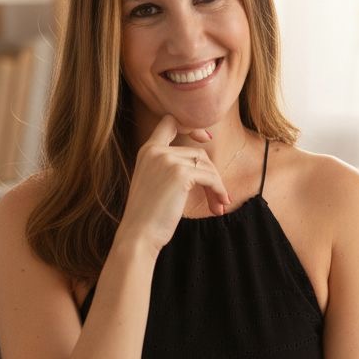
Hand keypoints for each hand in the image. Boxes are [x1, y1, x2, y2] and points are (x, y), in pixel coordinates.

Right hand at [116, 114, 231, 254]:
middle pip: (198, 153)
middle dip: (212, 175)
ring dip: (217, 186)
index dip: (191, 126)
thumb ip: (170, 168)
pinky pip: (210, 177)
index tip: (207, 139)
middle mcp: (156, 151)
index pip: (169, 122)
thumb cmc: (148, 216)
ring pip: (206, 165)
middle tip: (219, 197)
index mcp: (147, 151)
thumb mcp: (154, 183)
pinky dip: (218, 190)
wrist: (138, 235)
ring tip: (219, 205)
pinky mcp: (180, 174)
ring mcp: (168, 160)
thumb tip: (205, 165)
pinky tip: (219, 205)